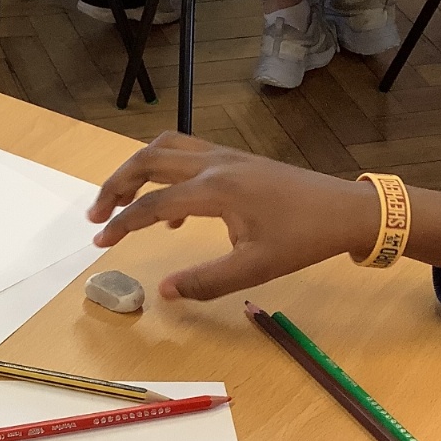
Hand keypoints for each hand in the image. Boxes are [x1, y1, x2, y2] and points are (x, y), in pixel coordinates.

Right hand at [88, 133, 379, 299]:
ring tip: (120, 202)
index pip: (152, 205)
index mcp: (215, 190)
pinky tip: (170, 214)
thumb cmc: (303, 239)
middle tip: (95, 215)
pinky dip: (164, 171)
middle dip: (115, 185)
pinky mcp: (235, 159)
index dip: (120, 224)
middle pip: (148, 161)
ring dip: (136, 170)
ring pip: (165, 148)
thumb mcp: (255, 268)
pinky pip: (186, 153)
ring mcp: (225, 156)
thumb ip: (206, 281)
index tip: (99, 243)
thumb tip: (165, 293)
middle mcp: (214, 164)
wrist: (345, 210)